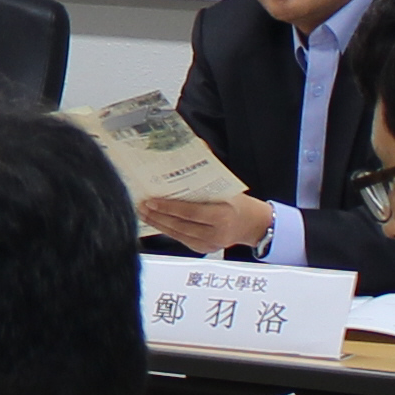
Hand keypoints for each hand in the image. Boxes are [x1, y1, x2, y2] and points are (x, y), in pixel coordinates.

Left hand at [135, 184, 276, 256]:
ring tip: (143, 213)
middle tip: (141, 205)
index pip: (190, 212)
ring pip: (178, 234)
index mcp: (222, 216)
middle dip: (158, 216)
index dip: (169, 208)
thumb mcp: (227, 187)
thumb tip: (198, 145)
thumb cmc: (238, 203)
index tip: (152, 201)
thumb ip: (211, 170)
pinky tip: (156, 222)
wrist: (252, 225)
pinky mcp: (204, 249)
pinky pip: (181, 239)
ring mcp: (209, 244)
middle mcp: (215, 233)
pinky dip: (167, 230)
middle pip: (180, 225)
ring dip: (158, 224)